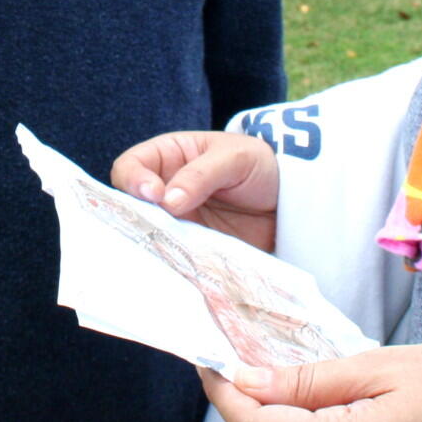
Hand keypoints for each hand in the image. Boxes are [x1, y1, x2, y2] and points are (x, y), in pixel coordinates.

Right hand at [110, 130, 278, 251]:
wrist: (290, 203)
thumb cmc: (260, 166)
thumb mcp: (234, 158)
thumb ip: (200, 174)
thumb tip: (167, 201)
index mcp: (168, 156)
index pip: (132, 165)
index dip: (133, 179)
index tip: (154, 194)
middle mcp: (164, 190)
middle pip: (131, 204)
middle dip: (136, 214)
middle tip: (154, 226)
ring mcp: (176, 222)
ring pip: (148, 233)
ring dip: (153, 241)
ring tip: (166, 249)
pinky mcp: (191, 248)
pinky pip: (172, 256)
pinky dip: (172, 261)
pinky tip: (180, 265)